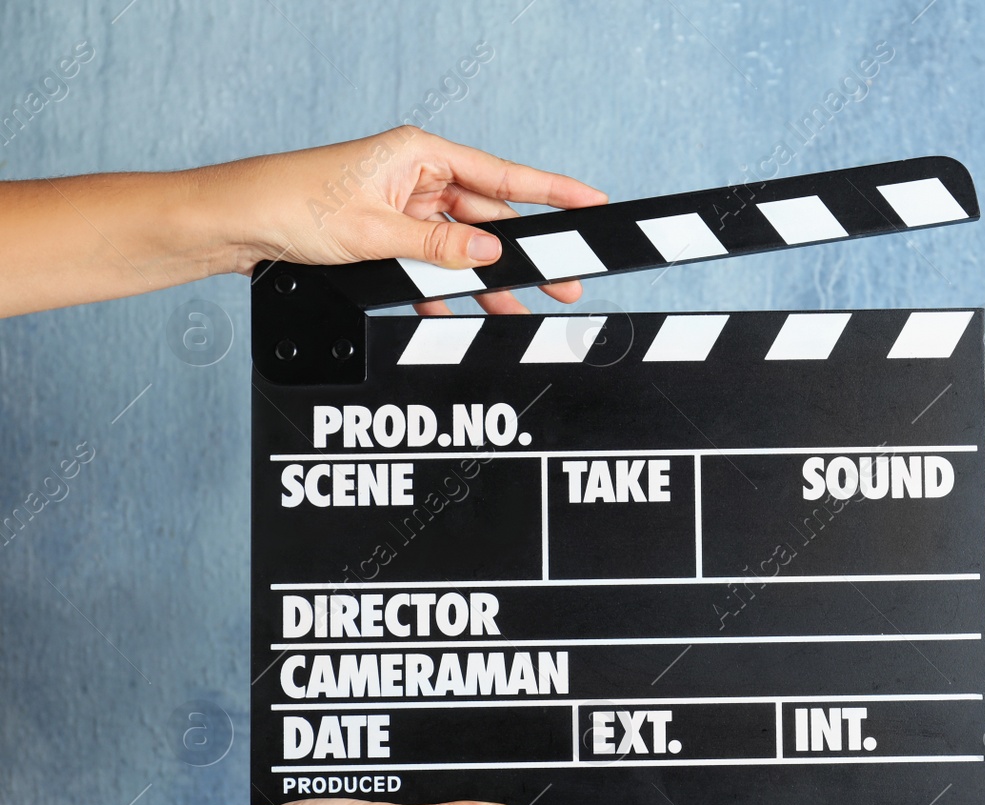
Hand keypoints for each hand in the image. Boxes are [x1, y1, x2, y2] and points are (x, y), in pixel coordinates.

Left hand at [206, 125, 607, 313]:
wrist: (235, 224)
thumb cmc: (291, 206)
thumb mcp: (375, 233)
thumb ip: (439, 247)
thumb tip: (491, 255)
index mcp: (419, 154)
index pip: (502, 176)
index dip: (553, 191)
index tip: (592, 202)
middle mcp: (416, 175)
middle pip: (488, 218)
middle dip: (524, 253)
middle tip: (564, 280)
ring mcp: (403, 206)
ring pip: (462, 248)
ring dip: (485, 280)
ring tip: (520, 308)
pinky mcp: (388, 234)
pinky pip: (431, 264)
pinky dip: (442, 288)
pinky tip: (457, 313)